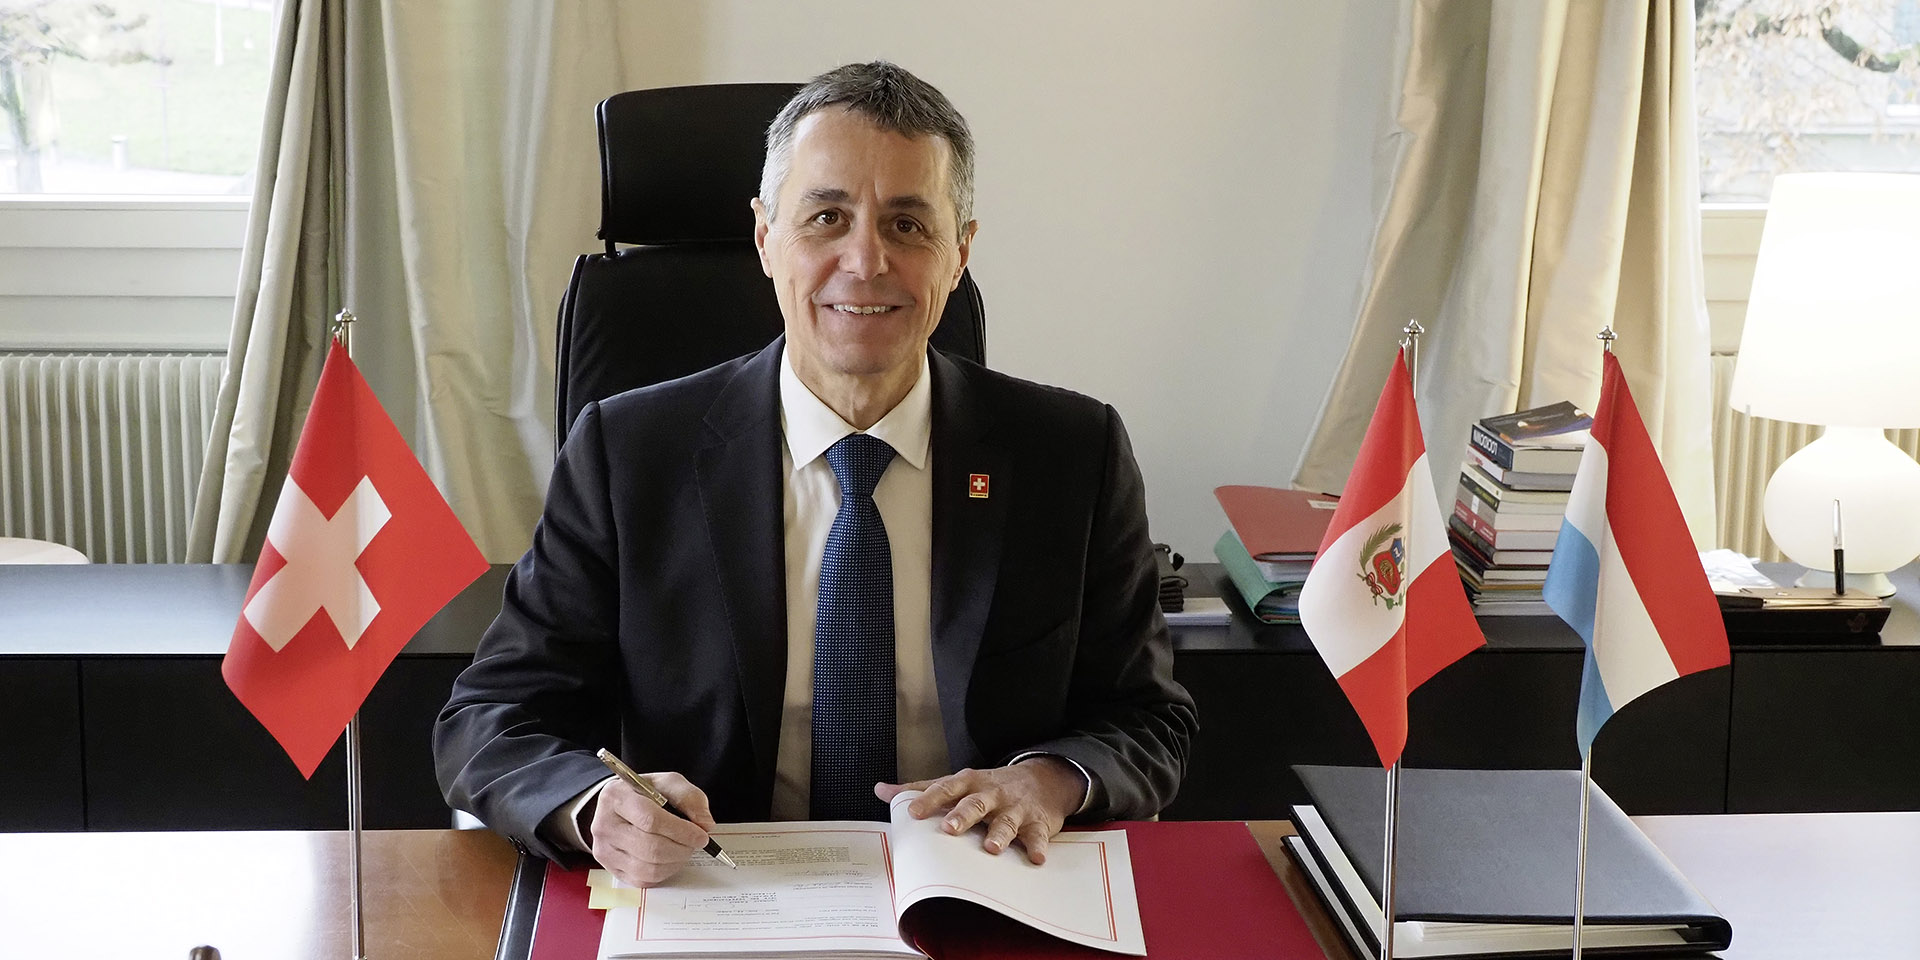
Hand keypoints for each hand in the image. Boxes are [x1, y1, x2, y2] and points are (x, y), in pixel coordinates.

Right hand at [588, 771, 714, 887]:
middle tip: (696, 843)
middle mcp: (604, 825)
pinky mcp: (611, 869)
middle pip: (650, 848)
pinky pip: (644, 880)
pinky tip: (670, 858)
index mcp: (616, 797)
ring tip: (684, 848)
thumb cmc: (644, 794)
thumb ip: (689, 797)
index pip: (650, 820)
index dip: (681, 831)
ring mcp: (605, 850)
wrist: (618, 807)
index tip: (701, 834)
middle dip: (682, 848)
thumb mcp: (667, 783)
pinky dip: (665, 872)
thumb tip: (705, 824)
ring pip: (648, 868)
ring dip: (676, 861)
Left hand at [876, 757, 1083, 863]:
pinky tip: (1036, 858)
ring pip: (1006, 821)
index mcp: (969, 783)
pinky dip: (1038, 846)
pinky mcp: (1037, 823)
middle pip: (975, 803)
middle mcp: (991, 794)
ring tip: (992, 847)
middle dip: (963, 815)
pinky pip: (1037, 836)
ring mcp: (1015, 808)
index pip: (946, 788)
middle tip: (949, 828)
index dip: (929, 799)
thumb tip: (882, 791)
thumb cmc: (990, 787)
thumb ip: (921, 789)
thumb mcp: (957, 782)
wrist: (1043, 779)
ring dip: (1000, 833)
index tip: (912, 812)